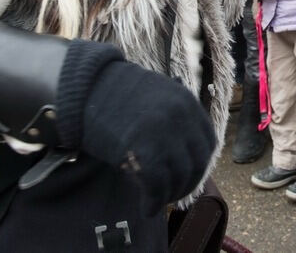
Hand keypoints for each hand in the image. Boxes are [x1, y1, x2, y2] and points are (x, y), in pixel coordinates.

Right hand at [78, 61, 216, 213]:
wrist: (86, 87)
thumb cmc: (117, 95)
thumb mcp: (157, 97)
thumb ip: (175, 120)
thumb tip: (183, 155)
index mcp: (187, 101)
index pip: (208, 142)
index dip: (200, 165)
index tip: (189, 176)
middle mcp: (181, 115)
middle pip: (197, 162)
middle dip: (187, 184)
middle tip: (172, 194)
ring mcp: (164, 131)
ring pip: (179, 176)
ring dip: (170, 195)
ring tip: (156, 201)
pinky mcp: (143, 148)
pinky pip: (157, 184)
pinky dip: (154, 201)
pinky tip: (146, 208)